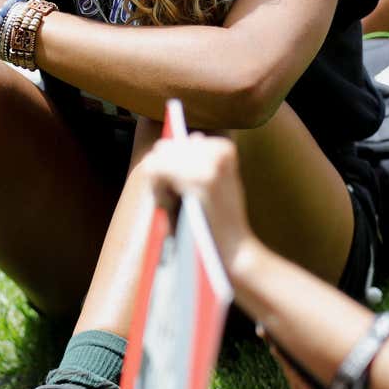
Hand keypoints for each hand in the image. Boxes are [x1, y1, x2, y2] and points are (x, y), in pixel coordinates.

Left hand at [134, 135, 255, 279]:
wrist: (232, 253)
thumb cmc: (216, 223)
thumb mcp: (214, 184)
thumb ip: (201, 160)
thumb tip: (194, 136)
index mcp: (223, 149)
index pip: (176, 144)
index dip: (171, 168)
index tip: (185, 192)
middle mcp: (217, 151)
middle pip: (164, 149)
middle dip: (162, 174)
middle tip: (179, 201)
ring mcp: (209, 163)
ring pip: (157, 160)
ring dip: (159, 185)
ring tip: (178, 206)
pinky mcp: (200, 179)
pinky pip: (156, 171)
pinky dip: (157, 191)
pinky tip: (170, 207)